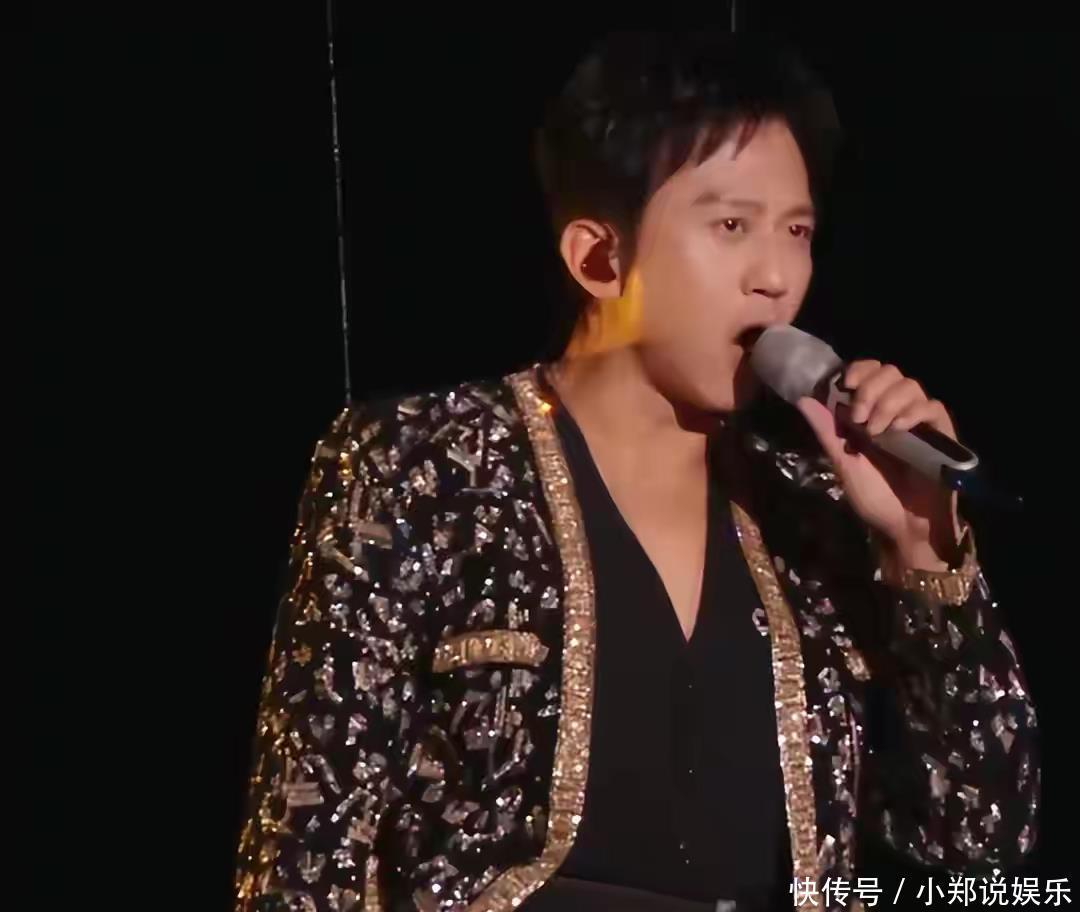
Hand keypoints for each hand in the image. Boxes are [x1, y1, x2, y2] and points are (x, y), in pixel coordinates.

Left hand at [795, 360, 962, 570]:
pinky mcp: (940, 433)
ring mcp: (918, 421)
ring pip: (910, 385)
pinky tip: (899, 428)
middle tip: (859, 417)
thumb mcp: (844, 463)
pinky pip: (932, 406)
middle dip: (870, 388)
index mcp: (871, 413)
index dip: (860, 369)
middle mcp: (895, 411)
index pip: (869, 372)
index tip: (847, 384)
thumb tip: (803, 400)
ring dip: (888, 402)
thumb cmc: (874, 497)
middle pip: (890, 372)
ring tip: (877, 430)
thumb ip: (827, 432)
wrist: (904, 526)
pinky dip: (914, 411)